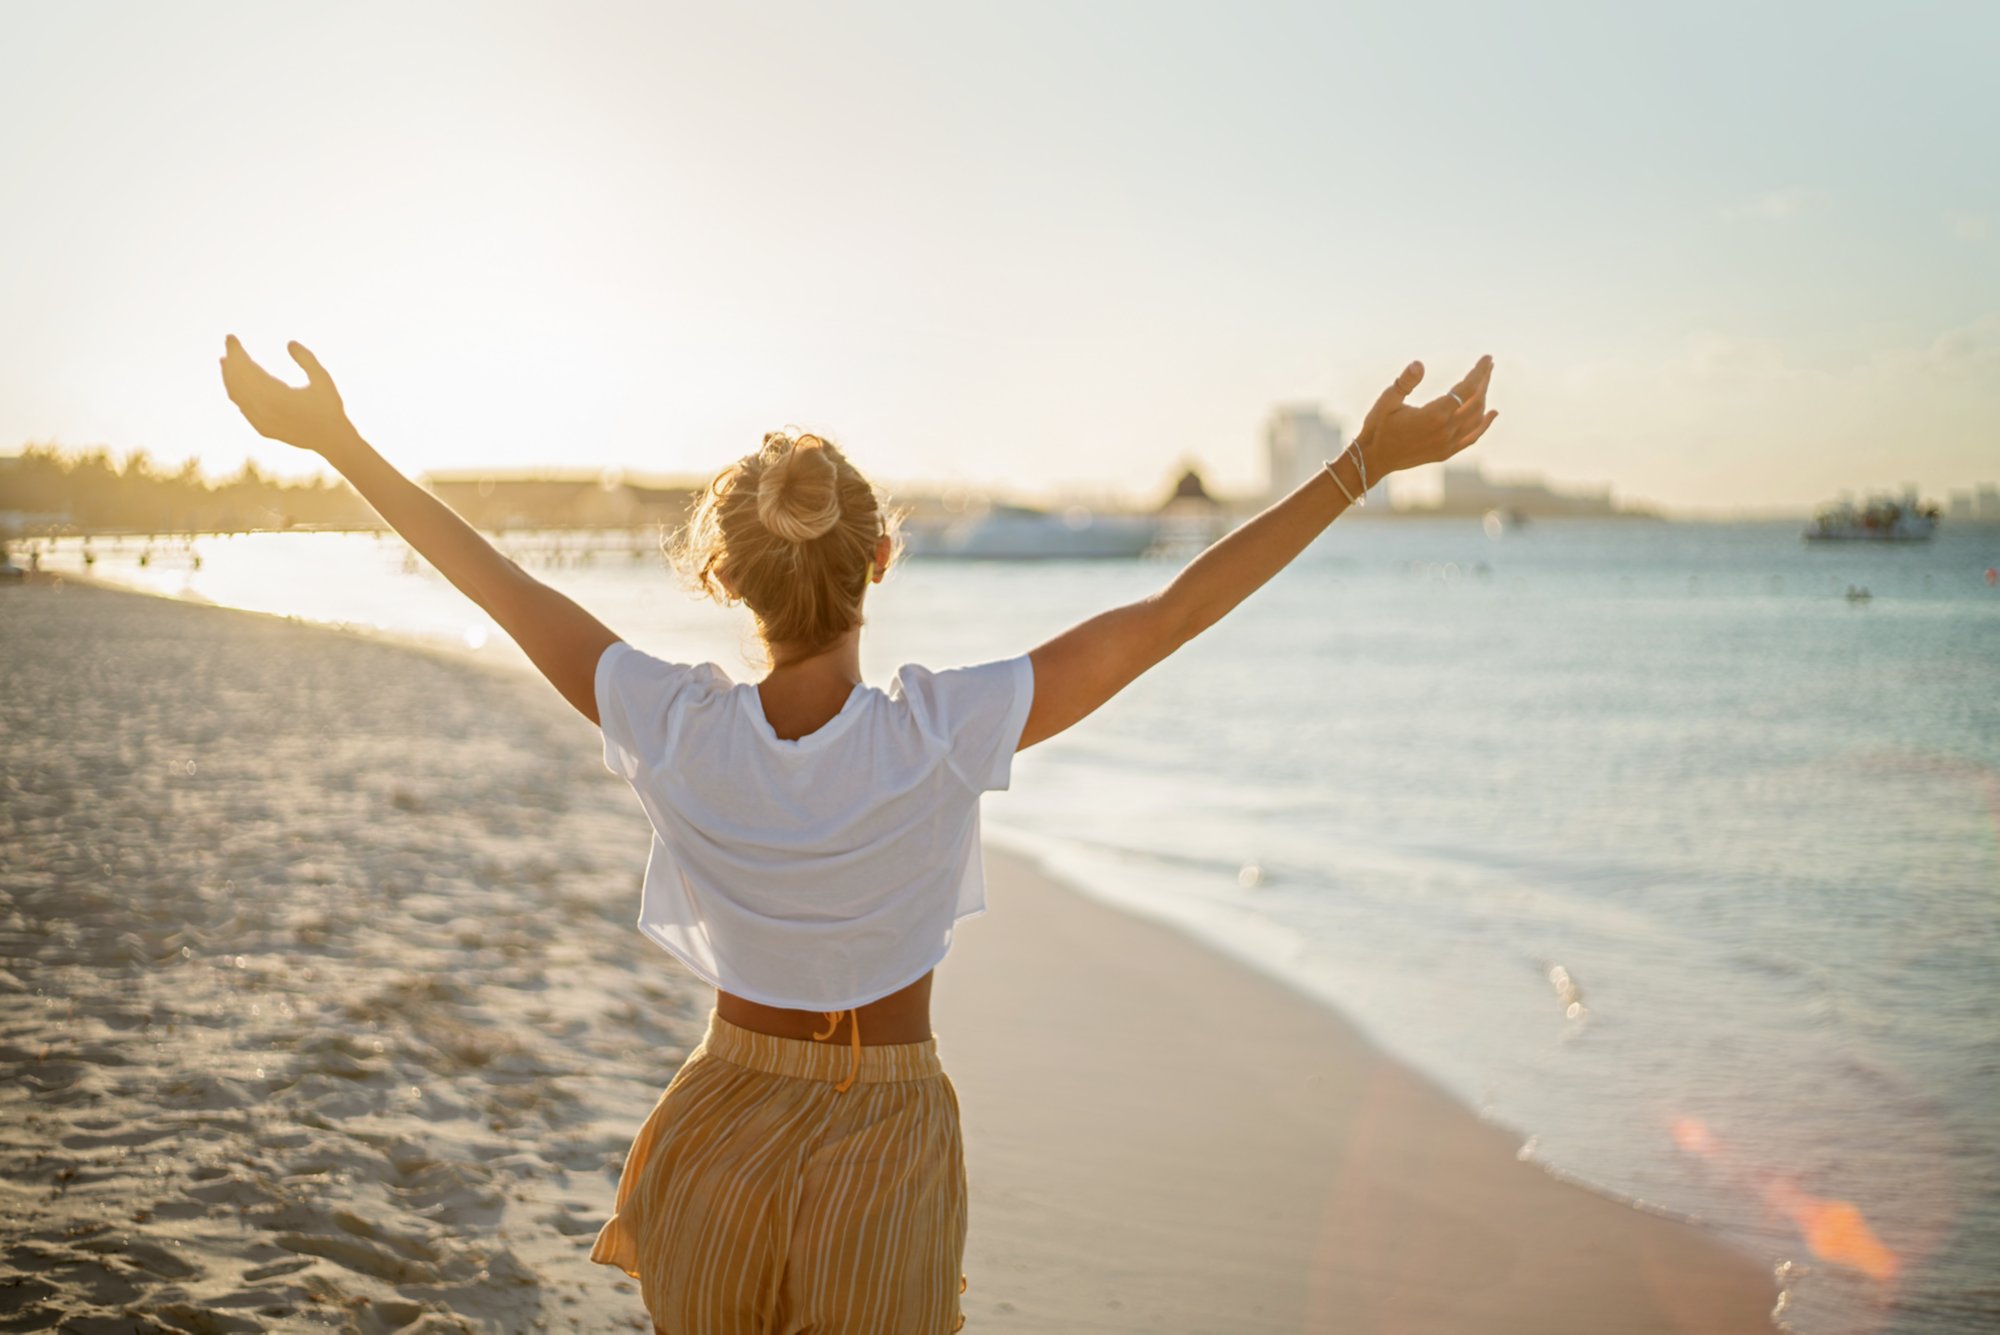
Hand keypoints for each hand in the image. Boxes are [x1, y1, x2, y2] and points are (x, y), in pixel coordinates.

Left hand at [218, 335, 357, 453]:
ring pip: (236, 394)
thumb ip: (306, 359)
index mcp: (276, 396)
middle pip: (237, 380)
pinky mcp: (262, 428)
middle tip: (229, 345)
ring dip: (229, 376)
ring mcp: (261, 421)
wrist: (332, 441)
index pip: (247, 368)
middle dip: (232, 361)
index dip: (236, 351)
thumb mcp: (322, 379)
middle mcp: (264, 410)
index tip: (230, 337)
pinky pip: (242, 407)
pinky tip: (236, 384)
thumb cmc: (330, 408)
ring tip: (225, 361)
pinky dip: (236, 392)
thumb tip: (289, 342)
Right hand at [1354, 355, 1496, 475]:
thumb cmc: (1378, 427)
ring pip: (1477, 418)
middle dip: (1484, 381)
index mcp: (1433, 416)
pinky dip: (1485, 424)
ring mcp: (1447, 444)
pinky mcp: (1446, 453)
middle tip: (1488, 366)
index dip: (1479, 372)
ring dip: (1484, 398)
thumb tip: (1419, 364)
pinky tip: (1492, 413)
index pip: (1466, 390)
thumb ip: (1405, 382)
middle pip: (1477, 402)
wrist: (1373, 459)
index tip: (1487, 358)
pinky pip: (1472, 437)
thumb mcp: (1387, 400)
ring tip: (1485, 382)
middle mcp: (1445, 431)